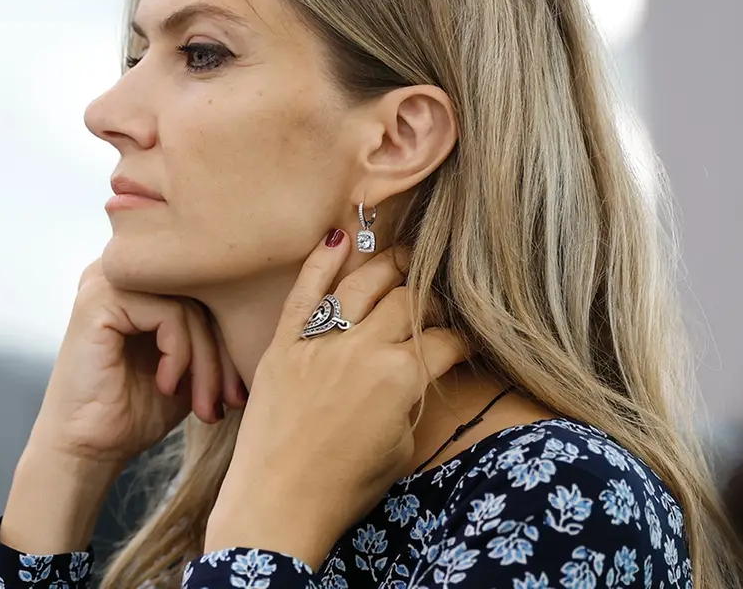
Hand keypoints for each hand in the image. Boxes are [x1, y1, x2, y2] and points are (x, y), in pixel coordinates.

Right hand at [27, 258, 245, 467]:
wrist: (88, 446)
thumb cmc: (135, 409)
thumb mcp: (190, 366)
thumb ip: (213, 333)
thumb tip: (272, 317)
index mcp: (143, 280)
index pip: (208, 291)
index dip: (232, 340)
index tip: (237, 394)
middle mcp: (125, 270)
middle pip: (203, 294)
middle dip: (223, 354)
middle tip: (227, 402)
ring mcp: (108, 279)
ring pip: (190, 305)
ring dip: (206, 361)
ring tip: (201, 404)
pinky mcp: (100, 297)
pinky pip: (169, 313)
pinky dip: (179, 354)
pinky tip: (167, 385)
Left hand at [205, 231, 468, 566]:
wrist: (278, 502)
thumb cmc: (344, 487)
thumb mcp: (402, 447)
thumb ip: (414, 398)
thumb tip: (421, 372)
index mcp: (401, 376)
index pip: (443, 340)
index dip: (459, 339)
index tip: (463, 341)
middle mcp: (363, 348)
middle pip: (407, 300)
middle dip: (428, 294)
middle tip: (433, 296)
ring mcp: (320, 341)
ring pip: (361, 283)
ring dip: (385, 265)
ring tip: (399, 257)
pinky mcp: (284, 343)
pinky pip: (304, 292)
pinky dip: (320, 262)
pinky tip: (337, 239)